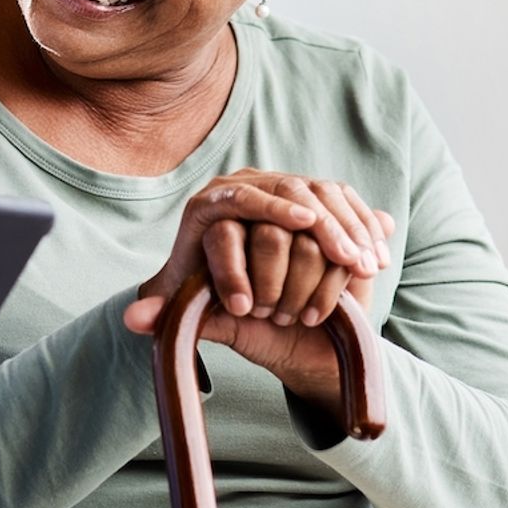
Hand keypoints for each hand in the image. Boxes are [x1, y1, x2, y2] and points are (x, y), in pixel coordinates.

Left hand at [136, 169, 390, 315]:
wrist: (263, 304)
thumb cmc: (224, 309)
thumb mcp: (196, 314)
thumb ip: (167, 315)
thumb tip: (133, 320)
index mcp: (208, 208)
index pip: (236, 198)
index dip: (270, 210)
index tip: (300, 225)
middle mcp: (244, 187)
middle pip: (286, 190)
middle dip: (320, 224)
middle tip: (343, 255)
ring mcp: (284, 188)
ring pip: (321, 193)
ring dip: (347, 229)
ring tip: (361, 264)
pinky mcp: (318, 197)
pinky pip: (345, 201)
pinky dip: (363, 227)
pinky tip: (374, 259)